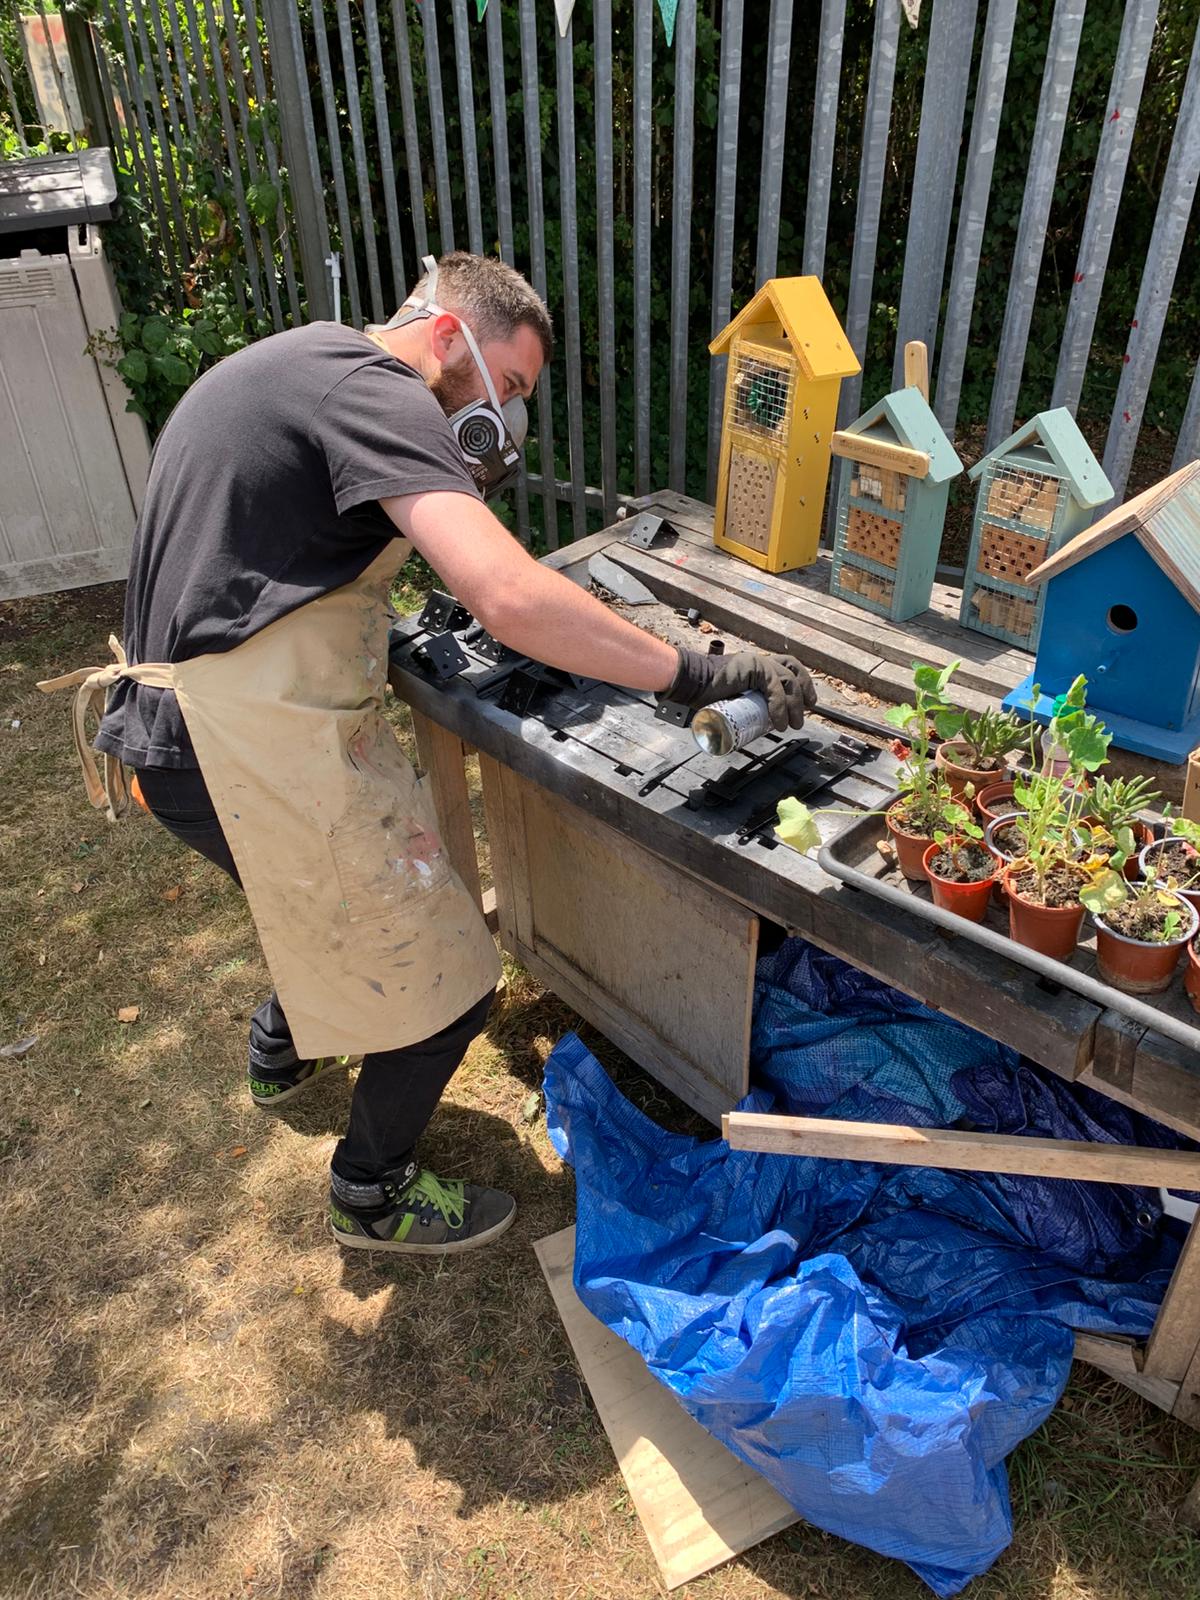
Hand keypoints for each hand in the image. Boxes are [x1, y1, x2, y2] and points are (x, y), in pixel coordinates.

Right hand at [665, 648, 817, 729]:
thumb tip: (750, 729)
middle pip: (793, 673)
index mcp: (759, 666)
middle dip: (804, 694)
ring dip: (794, 706)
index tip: (808, 703)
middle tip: (803, 716)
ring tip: (792, 725)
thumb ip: (744, 707)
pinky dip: (780, 705)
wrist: (691, 684)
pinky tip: (778, 721)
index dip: (803, 683)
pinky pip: (775, 687)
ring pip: (788, 682)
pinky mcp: (754, 667)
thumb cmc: (705, 694)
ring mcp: (758, 662)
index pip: (789, 668)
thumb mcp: (733, 700)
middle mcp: (761, 661)